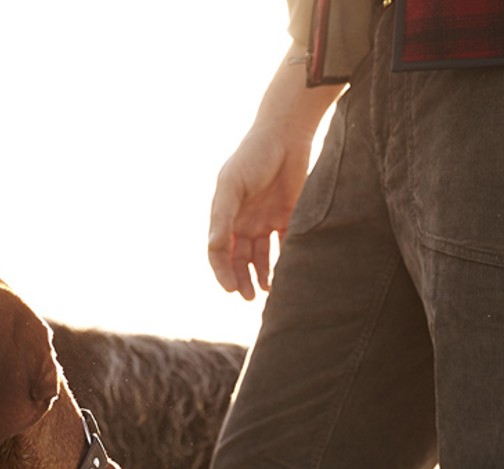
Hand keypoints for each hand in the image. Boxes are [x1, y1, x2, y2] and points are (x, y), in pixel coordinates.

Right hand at [207, 128, 316, 300]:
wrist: (286, 135)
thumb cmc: (252, 156)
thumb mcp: (232, 184)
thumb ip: (223, 216)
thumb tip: (214, 248)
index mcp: (225, 213)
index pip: (218, 251)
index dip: (222, 271)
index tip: (230, 289)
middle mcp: (243, 220)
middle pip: (238, 258)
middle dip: (241, 279)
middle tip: (248, 297)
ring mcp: (265, 220)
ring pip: (260, 256)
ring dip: (260, 275)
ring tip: (266, 292)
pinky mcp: (288, 216)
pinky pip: (284, 245)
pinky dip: (283, 261)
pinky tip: (286, 275)